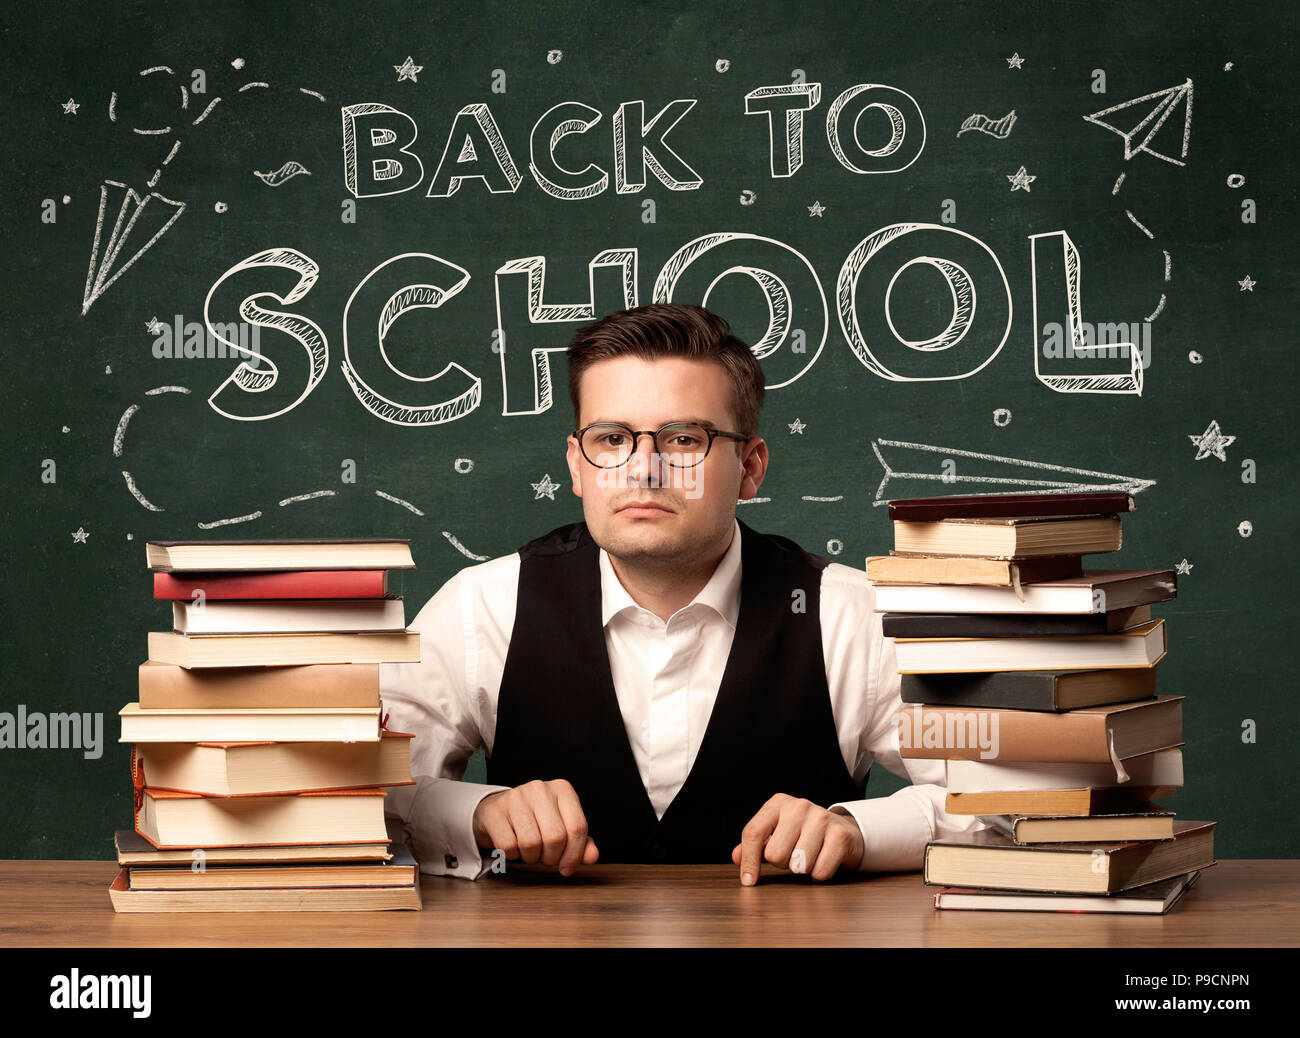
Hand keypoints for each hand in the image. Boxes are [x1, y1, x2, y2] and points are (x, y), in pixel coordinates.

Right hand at [472, 778, 598, 875]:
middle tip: (545, 858)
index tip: (567, 868)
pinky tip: (513, 847)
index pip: (578, 827)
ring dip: (531, 858)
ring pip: (531, 843)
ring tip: (529, 852)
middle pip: (556, 838)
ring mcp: (516, 797)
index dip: (574, 855)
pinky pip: (508, 846)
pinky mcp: (495, 811)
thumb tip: (592, 856)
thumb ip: (581, 842)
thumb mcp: (562, 827)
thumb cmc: (536, 821)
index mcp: (563, 789)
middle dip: (551, 858)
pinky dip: (512, 856)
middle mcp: (540, 788)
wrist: (498, 811)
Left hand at [732, 794, 864, 884]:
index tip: (748, 882)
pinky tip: (823, 859)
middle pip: (774, 854)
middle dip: (782, 863)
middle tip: (792, 855)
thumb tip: (735, 857)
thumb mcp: (776, 832)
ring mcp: (821, 818)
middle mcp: (799, 806)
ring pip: (798, 865)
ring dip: (801, 869)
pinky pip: (819, 871)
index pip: (753, 833)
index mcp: (778, 803)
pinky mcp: (840, 835)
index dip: (748, 861)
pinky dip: (820, 873)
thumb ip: (754, 844)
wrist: (841, 829)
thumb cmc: (802, 833)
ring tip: (808, 855)